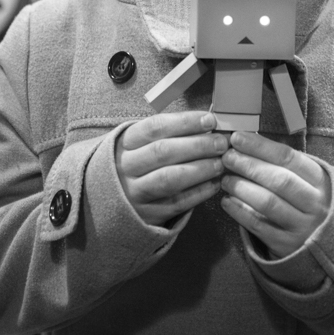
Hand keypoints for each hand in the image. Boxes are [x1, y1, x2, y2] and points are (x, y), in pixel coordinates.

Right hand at [115, 111, 227, 226]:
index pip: (155, 127)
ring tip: (220, 163)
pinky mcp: (147, 214)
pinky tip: (214, 183)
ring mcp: (135, 192)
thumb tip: (208, 124)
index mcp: (126, 142)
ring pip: (169, 178)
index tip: (210, 120)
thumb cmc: (138, 163)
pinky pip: (176, 203)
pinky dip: (199, 192)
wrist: (111, 201)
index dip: (185, 122)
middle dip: (198, 145)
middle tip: (222, 142)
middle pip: (163, 151)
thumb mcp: (140, 143)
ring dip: (200, 169)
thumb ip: (169, 133)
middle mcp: (127, 166)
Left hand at [220, 132, 330, 258]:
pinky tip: (227, 202)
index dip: (260, 146)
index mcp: (320, 180)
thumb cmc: (308, 201)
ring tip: (226, 180)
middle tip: (227, 156)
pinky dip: (240, 212)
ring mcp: (302, 226)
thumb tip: (247, 140)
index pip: (288, 157)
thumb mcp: (308, 180)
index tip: (237, 137)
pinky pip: (259, 226)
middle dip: (249, 165)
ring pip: (268, 203)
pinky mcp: (287, 245)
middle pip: (279, 179)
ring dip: (242, 188)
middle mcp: (315, 203)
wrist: (326, 243)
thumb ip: (283, 163)